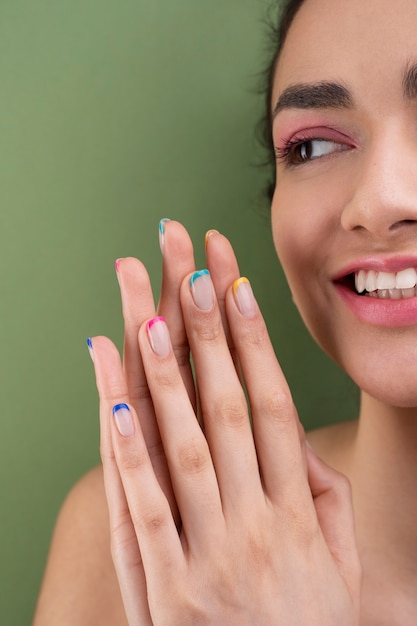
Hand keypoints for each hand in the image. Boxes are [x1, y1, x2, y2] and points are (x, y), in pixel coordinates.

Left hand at [91, 227, 360, 624]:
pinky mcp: (168, 592)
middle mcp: (255, 526)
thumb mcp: (341, 570)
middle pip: (229, 410)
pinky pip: (145, 512)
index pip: (275, 408)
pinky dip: (129, 455)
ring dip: (165, 379)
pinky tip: (114, 403)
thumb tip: (306, 448)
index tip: (238, 291)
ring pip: (183, 449)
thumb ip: (328, 504)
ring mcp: (208, 557)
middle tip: (190, 273)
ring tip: (149, 316)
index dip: (256, 346)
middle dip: (209, 336)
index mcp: (297, 515)